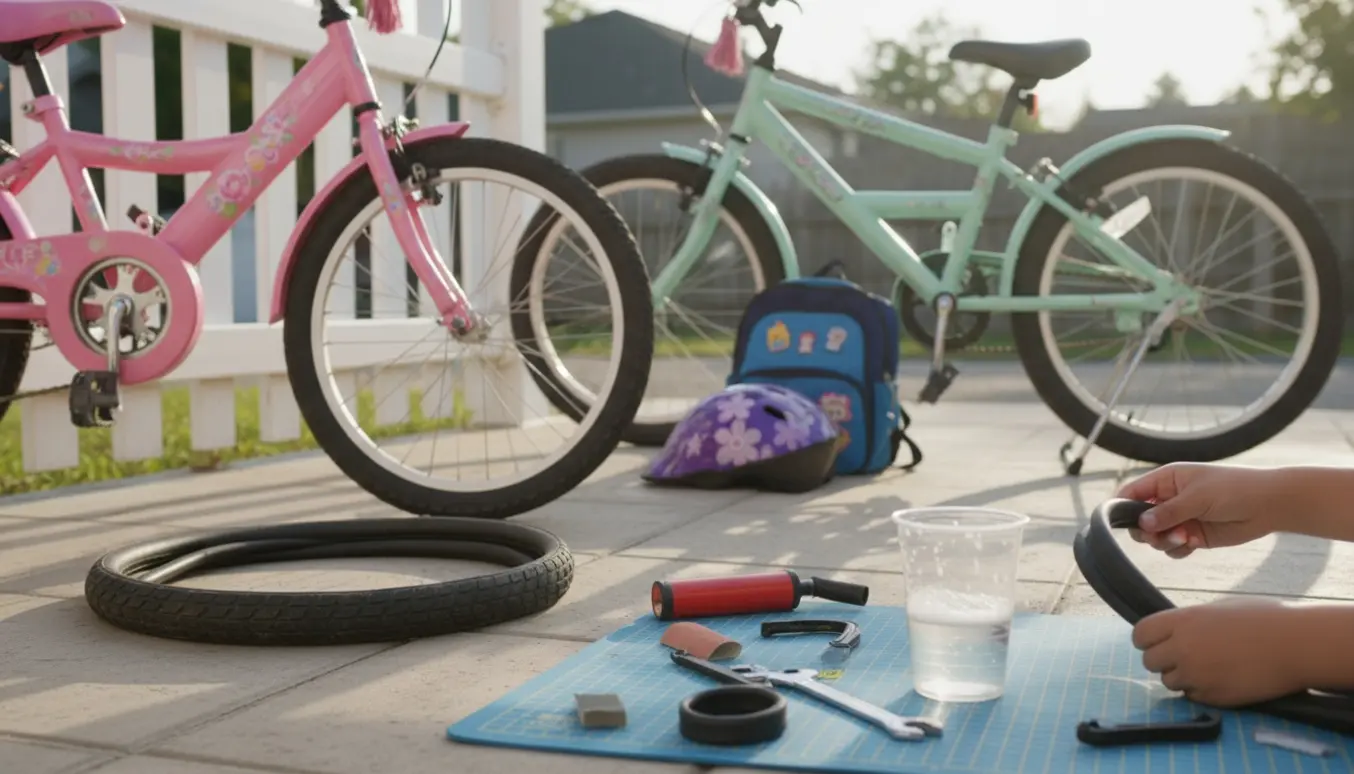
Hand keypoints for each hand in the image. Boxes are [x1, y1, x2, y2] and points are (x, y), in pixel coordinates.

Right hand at [1115, 462, 1282, 558]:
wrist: (1268, 505)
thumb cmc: (1234, 489)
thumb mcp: (1197, 496)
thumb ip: (1168, 511)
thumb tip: (1141, 524)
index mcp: (1166, 480)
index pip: (1132, 492)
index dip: (1122, 507)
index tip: (1119, 522)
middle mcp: (1169, 499)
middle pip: (1140, 519)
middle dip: (1146, 530)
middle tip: (1155, 535)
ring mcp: (1180, 518)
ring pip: (1155, 536)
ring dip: (1165, 541)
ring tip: (1184, 537)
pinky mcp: (1192, 536)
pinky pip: (1172, 548)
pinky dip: (1178, 549)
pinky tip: (1193, 543)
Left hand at [1132, 598, 1305, 706]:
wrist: (1294, 646)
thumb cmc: (1262, 619)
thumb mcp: (1217, 609)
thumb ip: (1189, 622)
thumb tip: (1171, 630)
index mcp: (1183, 621)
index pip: (1140, 634)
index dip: (1146, 640)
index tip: (1157, 642)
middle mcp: (1183, 648)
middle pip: (1149, 661)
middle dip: (1163, 660)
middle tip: (1182, 657)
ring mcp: (1196, 675)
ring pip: (1168, 681)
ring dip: (1181, 677)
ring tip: (1206, 668)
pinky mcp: (1212, 697)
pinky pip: (1192, 696)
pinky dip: (1200, 691)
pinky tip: (1220, 679)